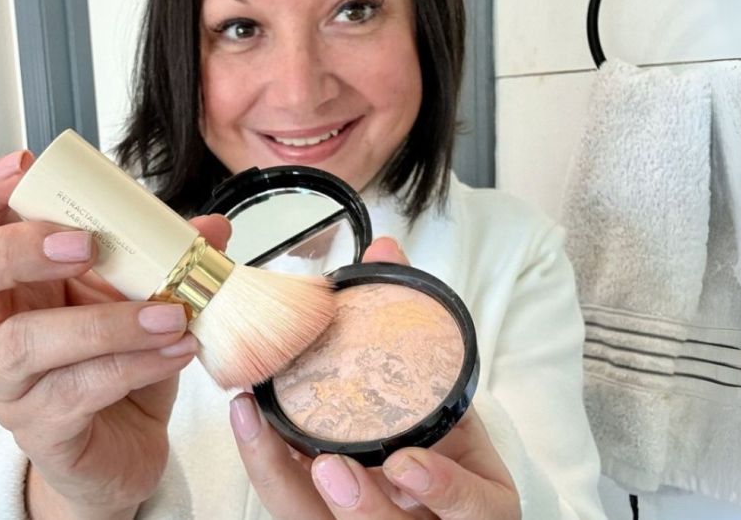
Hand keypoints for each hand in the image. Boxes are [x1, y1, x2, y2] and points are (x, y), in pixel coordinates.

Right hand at [0, 150, 230, 519]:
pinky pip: (77, 391)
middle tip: (85, 244)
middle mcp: (0, 329)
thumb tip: (212, 229)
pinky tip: (175, 350)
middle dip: (15, 248)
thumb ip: (169, 260)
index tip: (23, 164)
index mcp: (18, 283)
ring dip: (105, 321)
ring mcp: (12, 383)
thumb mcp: (143, 300)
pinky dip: (134, 363)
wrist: (127, 444)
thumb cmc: (121, 366)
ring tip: (169, 312)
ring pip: (25, 340)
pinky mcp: (42, 429)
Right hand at [229, 237, 520, 518]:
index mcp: (343, 490)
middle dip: (278, 476)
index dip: (257, 455)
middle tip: (266, 425)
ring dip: (352, 501)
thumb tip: (383, 247)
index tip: (241, 405)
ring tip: (337, 467)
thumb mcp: (421, 389)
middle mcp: (365, 514)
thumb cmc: (445, 448)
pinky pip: (463, 513)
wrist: (498, 501)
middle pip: (306, 515)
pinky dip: (441, 488)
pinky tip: (415, 468)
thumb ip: (396, 323)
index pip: (285, 485)